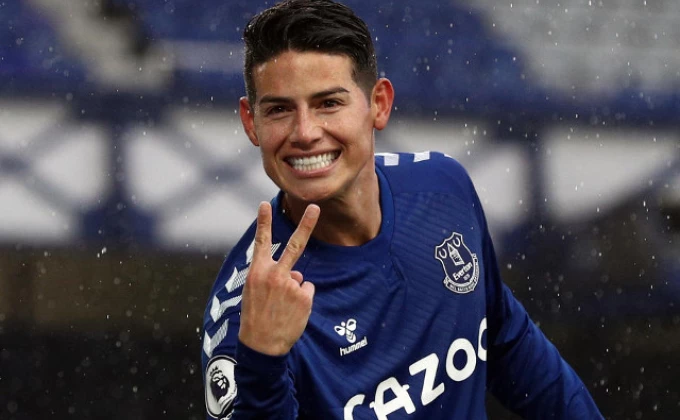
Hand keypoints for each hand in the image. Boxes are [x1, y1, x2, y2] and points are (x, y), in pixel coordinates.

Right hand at [238, 201, 319, 355]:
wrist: (261, 345)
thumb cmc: (255, 317)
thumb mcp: (254, 292)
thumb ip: (272, 277)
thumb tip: (296, 273)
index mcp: (257, 272)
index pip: (261, 241)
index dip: (263, 221)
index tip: (265, 203)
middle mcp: (275, 274)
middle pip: (294, 245)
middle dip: (306, 224)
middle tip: (315, 207)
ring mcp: (291, 285)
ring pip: (299, 279)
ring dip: (293, 291)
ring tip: (281, 308)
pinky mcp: (304, 297)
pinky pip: (307, 292)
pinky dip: (301, 301)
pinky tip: (290, 313)